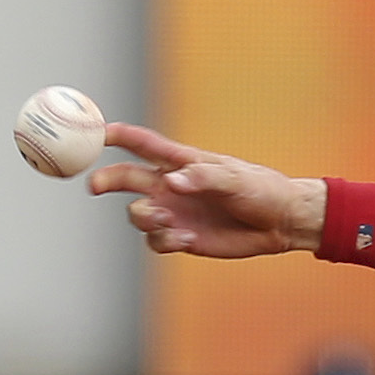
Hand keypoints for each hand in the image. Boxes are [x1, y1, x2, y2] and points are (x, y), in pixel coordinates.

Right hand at [91, 125, 325, 257]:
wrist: (280, 221)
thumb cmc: (260, 190)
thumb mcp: (236, 178)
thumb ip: (203, 178)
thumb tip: (172, 182)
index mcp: (181, 162)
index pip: (142, 144)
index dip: (116, 136)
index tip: (95, 133)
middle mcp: (170, 186)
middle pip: (125, 178)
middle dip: (106, 179)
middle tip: (95, 186)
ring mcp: (173, 212)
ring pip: (137, 214)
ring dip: (145, 217)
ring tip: (168, 220)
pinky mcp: (181, 237)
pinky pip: (156, 241)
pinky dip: (164, 240)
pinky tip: (186, 239)